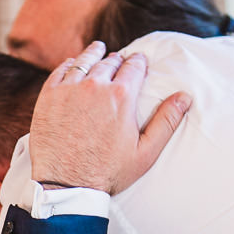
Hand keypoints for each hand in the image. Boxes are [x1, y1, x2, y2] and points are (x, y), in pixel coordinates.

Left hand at [27, 43, 191, 194]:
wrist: (66, 184)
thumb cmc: (108, 172)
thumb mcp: (146, 151)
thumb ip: (167, 121)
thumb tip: (184, 97)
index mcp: (122, 95)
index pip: (134, 66)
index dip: (138, 61)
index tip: (139, 60)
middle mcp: (95, 85)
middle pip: (110, 62)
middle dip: (118, 59)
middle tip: (119, 59)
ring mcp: (69, 89)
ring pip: (85, 61)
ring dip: (94, 55)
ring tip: (98, 50)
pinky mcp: (49, 96)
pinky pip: (60, 71)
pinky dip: (70, 65)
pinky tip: (73, 64)